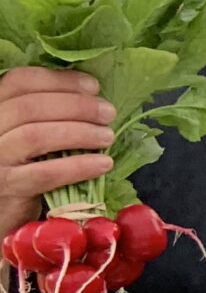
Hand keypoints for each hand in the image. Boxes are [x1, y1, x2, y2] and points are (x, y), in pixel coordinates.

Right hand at [0, 67, 115, 240]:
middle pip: (30, 106)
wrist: (4, 211)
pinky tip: (103, 164)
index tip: (94, 86)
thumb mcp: (29, 135)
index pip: (19, 81)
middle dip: (77, 106)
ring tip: (107, 137)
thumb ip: (46, 114)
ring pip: (36, 135)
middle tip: (108, 113)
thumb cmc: (23, 168)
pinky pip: (45, 173)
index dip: (60, 81)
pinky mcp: (6, 186)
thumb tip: (92, 96)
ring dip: (80, 133)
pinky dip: (78, 167)